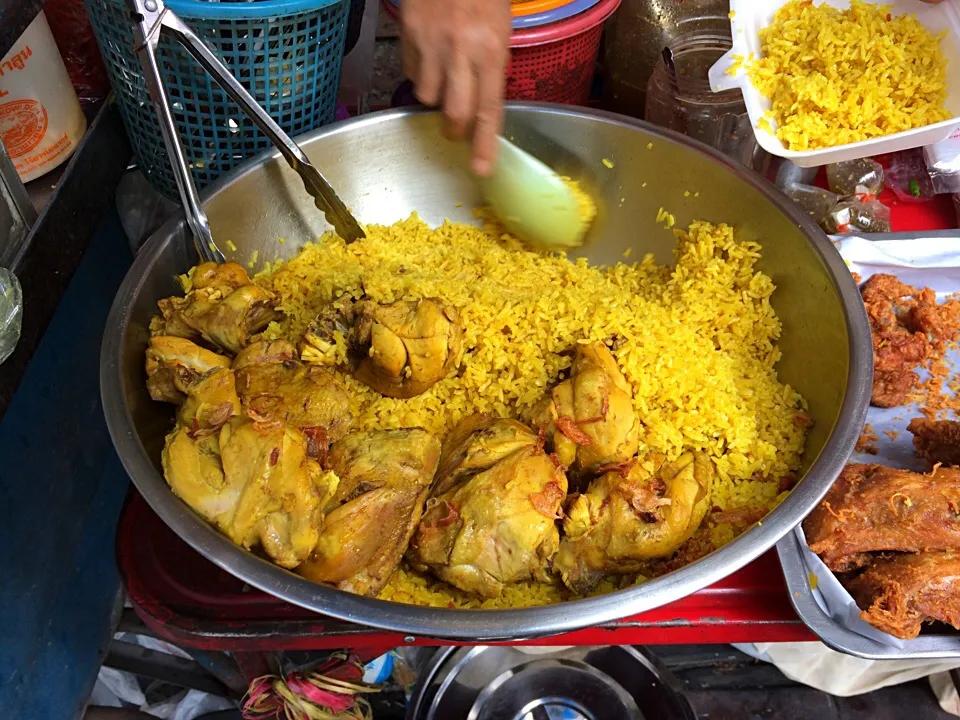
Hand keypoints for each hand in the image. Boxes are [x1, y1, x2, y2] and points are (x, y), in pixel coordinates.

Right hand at [401, 0, 511, 175]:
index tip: (480, 169)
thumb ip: (492, 65)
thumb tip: (484, 100)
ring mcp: (432, 45)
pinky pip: (410, 70)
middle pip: (454, 114)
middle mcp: (461, 52)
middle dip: (455, 130)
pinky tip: (428, 52)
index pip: (489, 110)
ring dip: (434, 96)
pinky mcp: (409, 36)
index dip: (483, 144)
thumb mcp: (500, 27)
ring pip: (427, 96)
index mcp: (491, 51)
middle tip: (455, 131)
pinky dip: (418, 70)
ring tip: (442, 75)